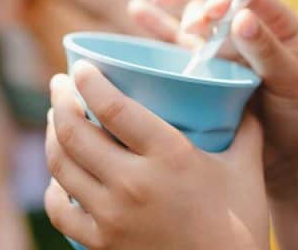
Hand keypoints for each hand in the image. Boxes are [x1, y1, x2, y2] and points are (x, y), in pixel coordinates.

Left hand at [44, 63, 267, 249]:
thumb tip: (244, 90)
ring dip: (51, 135)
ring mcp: (112, 217)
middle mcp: (133, 184)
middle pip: (74, 131)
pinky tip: (60, 173)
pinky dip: (54, 186)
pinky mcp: (101, 245)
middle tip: (59, 84)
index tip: (80, 66)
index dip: (88, 80)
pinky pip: (60, 209)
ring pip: (61, 165)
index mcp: (169, 157)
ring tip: (55, 118)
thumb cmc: (240, 228)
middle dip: (59, 100)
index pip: (113, 106)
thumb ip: (245, 127)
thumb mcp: (246, 170)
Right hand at [129, 0, 297, 197]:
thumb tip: (241, 17)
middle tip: (191, 24)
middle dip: (198, 9)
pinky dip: (158, 26)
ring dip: (172, 8)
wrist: (290, 161)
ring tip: (148, 1)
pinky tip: (137, 10)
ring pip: (194, 21)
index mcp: (277, 26)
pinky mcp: (202, 69)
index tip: (214, 10)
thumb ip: (266, 49)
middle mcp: (246, 31)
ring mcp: (222, 50)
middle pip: (216, 7)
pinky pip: (178, 44)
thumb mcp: (291, 81)